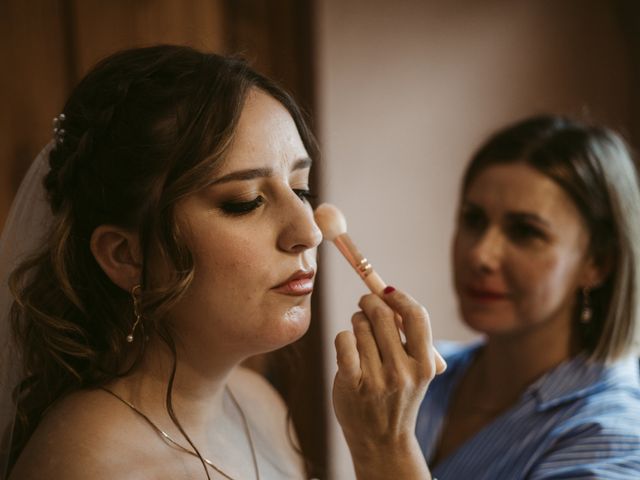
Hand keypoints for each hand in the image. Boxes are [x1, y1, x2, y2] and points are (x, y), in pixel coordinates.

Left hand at [333, 287, 444, 479]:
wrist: (382, 442)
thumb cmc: (397, 396)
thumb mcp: (415, 371)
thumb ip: (407, 337)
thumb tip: (387, 295)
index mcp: (425, 365)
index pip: (416, 316)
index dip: (399, 296)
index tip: (388, 290)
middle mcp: (403, 371)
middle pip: (382, 315)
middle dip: (370, 302)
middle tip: (364, 303)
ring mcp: (377, 379)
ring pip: (359, 326)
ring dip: (356, 323)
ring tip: (360, 338)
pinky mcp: (352, 383)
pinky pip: (344, 340)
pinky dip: (344, 338)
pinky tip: (348, 347)